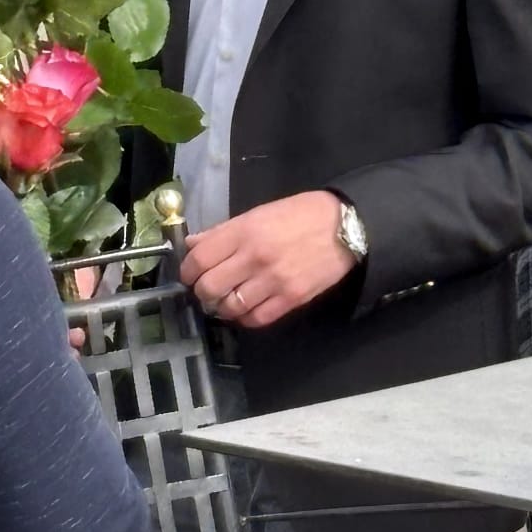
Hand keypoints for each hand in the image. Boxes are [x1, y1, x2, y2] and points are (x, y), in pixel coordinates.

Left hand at [179, 192, 356, 328]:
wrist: (344, 227)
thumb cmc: (298, 214)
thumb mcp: (257, 213)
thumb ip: (223, 231)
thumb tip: (193, 245)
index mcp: (243, 231)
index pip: (199, 258)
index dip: (187, 271)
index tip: (189, 274)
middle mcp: (254, 257)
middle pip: (210, 287)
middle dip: (201, 292)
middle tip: (206, 289)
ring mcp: (273, 281)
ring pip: (230, 307)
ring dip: (221, 307)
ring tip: (224, 300)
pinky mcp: (291, 299)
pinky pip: (257, 318)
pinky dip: (245, 317)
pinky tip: (245, 309)